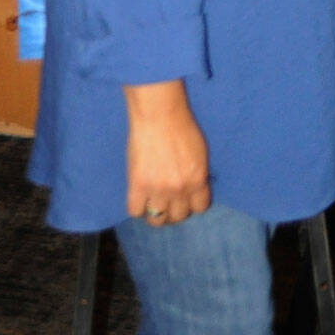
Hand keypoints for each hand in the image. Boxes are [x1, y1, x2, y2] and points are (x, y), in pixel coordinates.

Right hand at [123, 80, 210, 225]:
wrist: (159, 114)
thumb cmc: (181, 126)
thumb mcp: (199, 152)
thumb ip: (197, 173)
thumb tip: (194, 188)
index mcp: (198, 179)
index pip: (199, 208)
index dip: (191, 204)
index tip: (185, 198)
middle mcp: (180, 189)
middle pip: (178, 217)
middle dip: (174, 210)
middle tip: (167, 200)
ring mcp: (158, 189)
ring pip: (157, 220)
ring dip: (155, 213)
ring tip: (152, 202)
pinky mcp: (138, 186)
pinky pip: (135, 211)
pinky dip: (136, 206)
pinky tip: (138, 196)